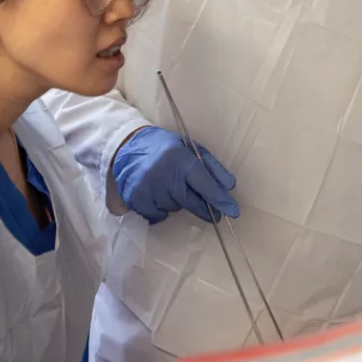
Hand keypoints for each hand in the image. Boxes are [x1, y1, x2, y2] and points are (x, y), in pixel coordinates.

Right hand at [110, 127, 238, 223]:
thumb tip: (230, 186)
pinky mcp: (135, 198)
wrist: (128, 146)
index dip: (219, 198)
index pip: (203, 182)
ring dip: (177, 203)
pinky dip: (161, 210)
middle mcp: (162, 173)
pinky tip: (158, 196)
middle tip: (212, 213)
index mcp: (179, 158)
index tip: (233, 212)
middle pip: (190, 201)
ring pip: (174, 208)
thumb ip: (211, 167)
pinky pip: (157, 215)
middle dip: (203, 208)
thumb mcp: (191, 149)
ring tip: (170, 188)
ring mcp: (147, 187)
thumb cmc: (166, 148)